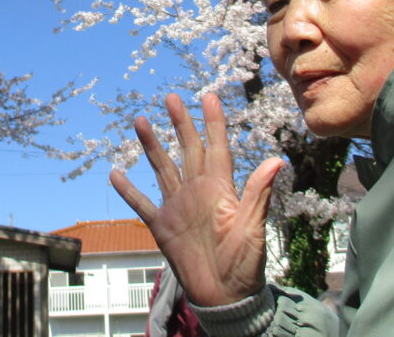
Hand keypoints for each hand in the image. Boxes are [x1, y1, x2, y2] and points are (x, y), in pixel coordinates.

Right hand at [110, 93, 283, 306]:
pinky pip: (142, 204)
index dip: (213, 123)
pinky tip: (116, 174)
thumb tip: (277, 160)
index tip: (210, 96)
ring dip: (152, 146)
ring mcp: (178, 207)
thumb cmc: (245, 265)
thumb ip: (258, 194)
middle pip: (187, 150)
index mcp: (221, 189)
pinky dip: (128, 191)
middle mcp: (197, 192)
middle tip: (171, 98)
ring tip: (141, 121)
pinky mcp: (162, 226)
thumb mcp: (254, 229)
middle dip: (180, 123)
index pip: (217, 148)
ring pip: (162, 168)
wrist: (224, 297)